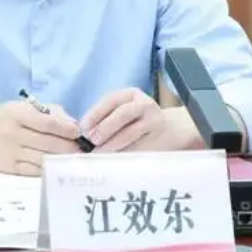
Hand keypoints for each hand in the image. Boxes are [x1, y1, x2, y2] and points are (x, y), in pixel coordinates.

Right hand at [0, 101, 81, 175]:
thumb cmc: (3, 118)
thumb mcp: (21, 107)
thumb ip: (49, 112)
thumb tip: (73, 124)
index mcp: (16, 114)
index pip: (47, 123)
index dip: (67, 128)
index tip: (78, 132)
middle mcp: (13, 134)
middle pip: (49, 143)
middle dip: (69, 147)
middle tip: (82, 149)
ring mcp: (11, 153)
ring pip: (44, 160)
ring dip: (62, 160)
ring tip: (74, 159)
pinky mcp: (10, 169)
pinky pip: (35, 171)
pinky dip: (49, 169)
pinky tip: (57, 166)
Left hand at [80, 88, 202, 152]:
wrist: (168, 131)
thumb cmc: (136, 122)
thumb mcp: (123, 111)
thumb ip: (106, 118)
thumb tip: (83, 132)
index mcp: (131, 94)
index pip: (111, 100)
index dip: (95, 113)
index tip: (83, 127)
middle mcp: (145, 103)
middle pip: (122, 113)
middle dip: (104, 128)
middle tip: (91, 140)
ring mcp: (154, 119)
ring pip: (131, 131)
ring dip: (112, 143)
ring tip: (99, 151)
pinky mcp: (160, 137)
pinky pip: (140, 146)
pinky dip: (124, 152)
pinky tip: (115, 157)